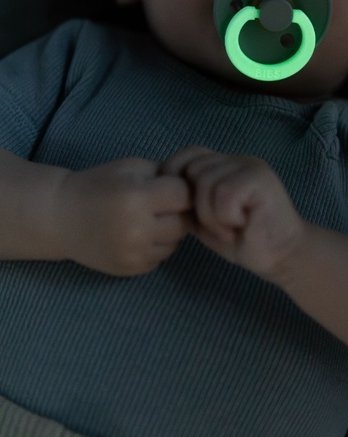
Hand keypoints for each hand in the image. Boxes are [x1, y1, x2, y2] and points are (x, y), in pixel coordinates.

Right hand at [56, 158, 191, 275]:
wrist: (62, 218)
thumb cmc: (98, 185)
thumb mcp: (131, 167)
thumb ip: (164, 172)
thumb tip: (196, 182)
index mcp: (136, 197)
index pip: (184, 195)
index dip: (181, 188)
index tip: (171, 186)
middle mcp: (137, 229)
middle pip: (184, 222)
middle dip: (178, 211)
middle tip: (162, 204)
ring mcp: (134, 254)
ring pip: (176, 242)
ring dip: (169, 230)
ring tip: (149, 219)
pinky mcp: (131, 270)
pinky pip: (161, 257)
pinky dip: (157, 246)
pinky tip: (139, 234)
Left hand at [160, 146, 304, 281]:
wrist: (281, 256)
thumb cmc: (243, 239)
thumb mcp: (205, 219)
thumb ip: (188, 202)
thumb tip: (162, 192)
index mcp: (224, 165)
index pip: (189, 154)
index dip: (177, 175)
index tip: (181, 206)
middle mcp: (237, 159)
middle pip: (194, 170)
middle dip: (197, 204)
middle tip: (218, 225)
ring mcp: (250, 166)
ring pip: (207, 183)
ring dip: (212, 215)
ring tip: (230, 227)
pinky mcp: (260, 179)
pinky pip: (225, 194)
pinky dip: (226, 217)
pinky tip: (242, 225)